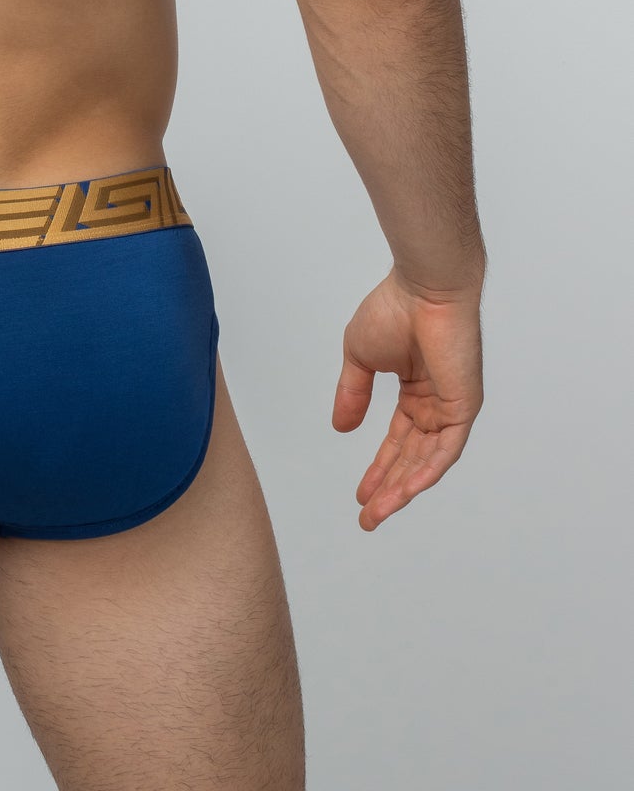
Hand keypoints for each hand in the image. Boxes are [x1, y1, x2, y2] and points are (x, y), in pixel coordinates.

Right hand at [332, 267, 482, 531]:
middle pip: (411, 458)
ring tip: (377, 513)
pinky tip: (404, 492)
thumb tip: (341, 428)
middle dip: (388, 488)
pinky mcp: (463, 406)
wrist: (423, 288)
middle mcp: (436, 404)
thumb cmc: (394, 309)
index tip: (361, 495)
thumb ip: (353, 393)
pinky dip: (425, 472)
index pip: (398, 441)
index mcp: (416, 391)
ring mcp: (451, 407)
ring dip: (401, 488)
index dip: (378, 468)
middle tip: (368, 516)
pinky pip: (445, 450)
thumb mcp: (360, 358)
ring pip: (426, 461)